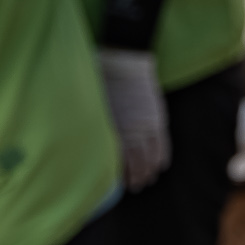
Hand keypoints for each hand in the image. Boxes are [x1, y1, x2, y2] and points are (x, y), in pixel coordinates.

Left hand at [97, 49, 169, 190]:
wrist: (124, 58)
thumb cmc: (100, 77)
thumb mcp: (90, 101)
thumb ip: (91, 123)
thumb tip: (81, 139)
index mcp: (114, 128)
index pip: (120, 160)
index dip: (121, 175)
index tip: (118, 184)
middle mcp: (133, 130)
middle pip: (139, 162)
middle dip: (138, 178)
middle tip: (135, 186)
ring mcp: (148, 125)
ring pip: (152, 156)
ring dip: (150, 170)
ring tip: (148, 179)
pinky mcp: (157, 118)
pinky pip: (164, 143)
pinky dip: (162, 156)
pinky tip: (160, 165)